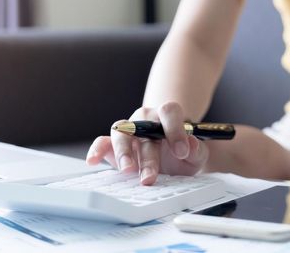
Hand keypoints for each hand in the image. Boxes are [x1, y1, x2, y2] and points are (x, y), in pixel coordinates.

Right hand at [85, 102, 208, 184]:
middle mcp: (145, 119)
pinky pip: (102, 142)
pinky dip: (96, 149)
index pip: (169, 112)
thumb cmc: (182, 153)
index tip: (181, 151)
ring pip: (121, 132)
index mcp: (167, 116)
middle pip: (143, 128)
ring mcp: (128, 130)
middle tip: (150, 177)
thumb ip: (196, 149)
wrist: (171, 158)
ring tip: (127, 170)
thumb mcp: (196, 154)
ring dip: (123, 152)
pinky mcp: (113, 144)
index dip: (175, 130)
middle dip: (148, 155)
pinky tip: (93, 161)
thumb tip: (190, 144)